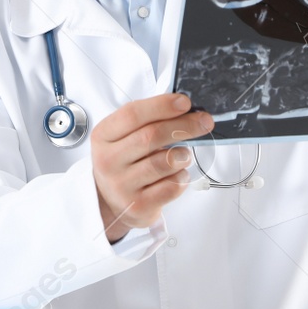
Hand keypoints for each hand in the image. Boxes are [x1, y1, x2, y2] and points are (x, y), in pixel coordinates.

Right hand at [91, 93, 214, 242]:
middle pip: (151, 136)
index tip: (184, 102)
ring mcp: (121, 185)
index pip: (132, 115)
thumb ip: (147, 120)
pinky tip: (176, 174)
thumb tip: (183, 108)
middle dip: (183, 126)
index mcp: (103, 136)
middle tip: (204, 122)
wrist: (111, 200)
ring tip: (184, 154)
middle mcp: (108, 160)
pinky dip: (182, 177)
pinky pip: (172, 187)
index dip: (161, 106)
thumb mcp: (123, 136)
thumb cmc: (123, 161)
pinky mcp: (138, 206)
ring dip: (183, 155)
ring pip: (164, 162)